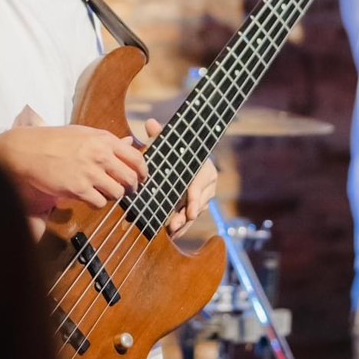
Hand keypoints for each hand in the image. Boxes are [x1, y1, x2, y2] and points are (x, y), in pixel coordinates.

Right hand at [0, 124, 147, 214]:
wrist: (28, 151)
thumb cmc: (54, 141)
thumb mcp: (84, 133)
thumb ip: (108, 141)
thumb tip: (131, 143)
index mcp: (104, 139)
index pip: (137, 158)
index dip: (143, 172)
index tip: (142, 178)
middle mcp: (100, 155)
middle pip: (131, 178)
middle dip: (131, 188)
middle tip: (126, 191)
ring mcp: (90, 172)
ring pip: (118, 193)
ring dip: (113, 196)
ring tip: (102, 192)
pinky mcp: (78, 188)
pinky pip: (100, 203)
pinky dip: (97, 203)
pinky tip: (88, 197)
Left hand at [140, 118, 217, 236]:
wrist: (186, 160)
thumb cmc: (177, 152)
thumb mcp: (169, 144)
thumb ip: (160, 136)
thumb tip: (150, 123)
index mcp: (204, 168)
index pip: (201, 184)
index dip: (195, 198)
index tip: (191, 211)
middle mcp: (207, 184)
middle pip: (199, 203)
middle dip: (187, 215)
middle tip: (175, 224)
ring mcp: (203, 197)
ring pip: (195, 213)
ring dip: (184, 224)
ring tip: (171, 231)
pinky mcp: (197, 207)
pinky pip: (191, 219)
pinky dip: (183, 227)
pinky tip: (173, 235)